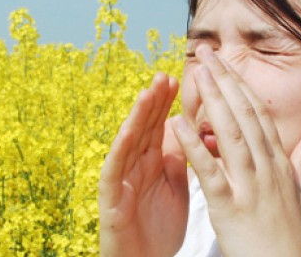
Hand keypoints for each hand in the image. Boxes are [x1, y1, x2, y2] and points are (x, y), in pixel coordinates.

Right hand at [99, 73, 187, 256]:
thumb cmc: (158, 227)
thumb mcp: (175, 187)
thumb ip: (178, 160)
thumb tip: (189, 132)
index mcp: (152, 162)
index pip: (160, 126)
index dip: (168, 103)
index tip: (180, 79)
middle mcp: (134, 166)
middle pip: (144, 128)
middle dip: (154, 101)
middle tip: (165, 75)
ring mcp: (121, 180)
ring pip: (128, 142)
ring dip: (137, 117)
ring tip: (147, 93)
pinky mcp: (111, 199)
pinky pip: (114, 171)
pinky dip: (121, 150)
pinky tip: (128, 131)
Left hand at [172, 45, 300, 256]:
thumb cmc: (294, 241)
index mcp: (281, 165)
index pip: (259, 116)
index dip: (242, 86)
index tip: (227, 63)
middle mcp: (267, 170)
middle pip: (244, 116)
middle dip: (225, 81)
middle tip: (206, 52)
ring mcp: (250, 187)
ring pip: (230, 135)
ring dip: (212, 101)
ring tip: (197, 72)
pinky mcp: (230, 208)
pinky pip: (210, 172)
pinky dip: (194, 146)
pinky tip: (177, 124)